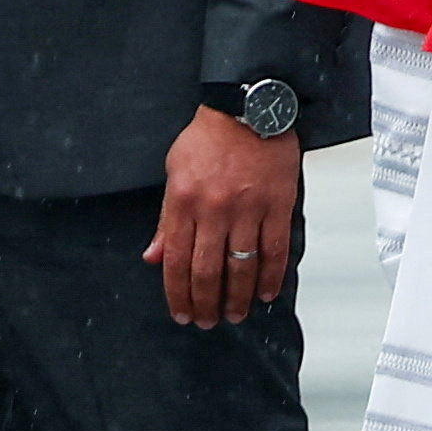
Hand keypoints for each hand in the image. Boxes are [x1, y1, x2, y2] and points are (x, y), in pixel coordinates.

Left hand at [144, 106, 301, 328]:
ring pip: (242, 266)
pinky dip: (271, 276)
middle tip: (206, 322)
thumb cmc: (208, 137)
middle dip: (205, 303)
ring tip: (235, 315)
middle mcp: (214, 209)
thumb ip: (166, 219)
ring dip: (238, 298)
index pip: (177, 261)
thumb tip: (154, 256)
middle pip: (208, 271)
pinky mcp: (278, 205)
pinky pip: (275, 249)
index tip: (181, 314)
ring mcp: (248, 208)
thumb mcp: (174, 172)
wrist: (248, 108)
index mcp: (184, 201)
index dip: (177, 294)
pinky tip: (266, 293)